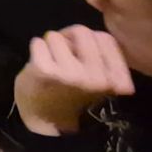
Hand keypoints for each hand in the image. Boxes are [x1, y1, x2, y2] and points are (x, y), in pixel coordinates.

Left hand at [15, 25, 134, 135]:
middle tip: (63, 55)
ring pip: (56, 36)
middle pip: (81, 31)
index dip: (90, 40)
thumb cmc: (71, 93)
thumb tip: (82, 31)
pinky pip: (38, 42)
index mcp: (115, 80)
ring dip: (50, 46)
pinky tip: (38, 66)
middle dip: (69, 38)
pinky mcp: (45, 70)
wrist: (47, 120)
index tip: (81, 53)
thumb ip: (99, 54)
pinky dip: (36, 50)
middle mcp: (97, 77)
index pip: (106, 38)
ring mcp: (71, 74)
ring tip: (51, 64)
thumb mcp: (97, 77)